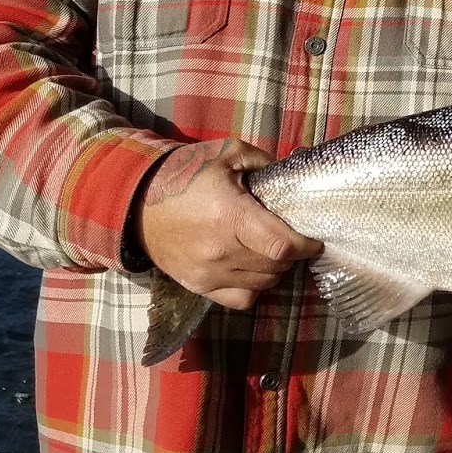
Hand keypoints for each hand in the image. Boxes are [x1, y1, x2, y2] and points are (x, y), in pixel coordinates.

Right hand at [135, 138, 322, 309]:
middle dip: (293, 254)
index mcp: (230, 216)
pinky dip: (254, 287)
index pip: (281, 246)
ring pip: (262, 284)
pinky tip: (252, 268)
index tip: (315, 239)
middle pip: (276, 266)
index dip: (306, 246)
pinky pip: (241, 299)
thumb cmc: (185, 173)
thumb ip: (265, 162)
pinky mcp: (198, 286)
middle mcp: (220, 251)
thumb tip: (295, 174)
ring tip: (272, 250)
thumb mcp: (228, 153)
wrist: (136, 202)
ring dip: (275, 270)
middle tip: (294, 238)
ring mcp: (208, 273)